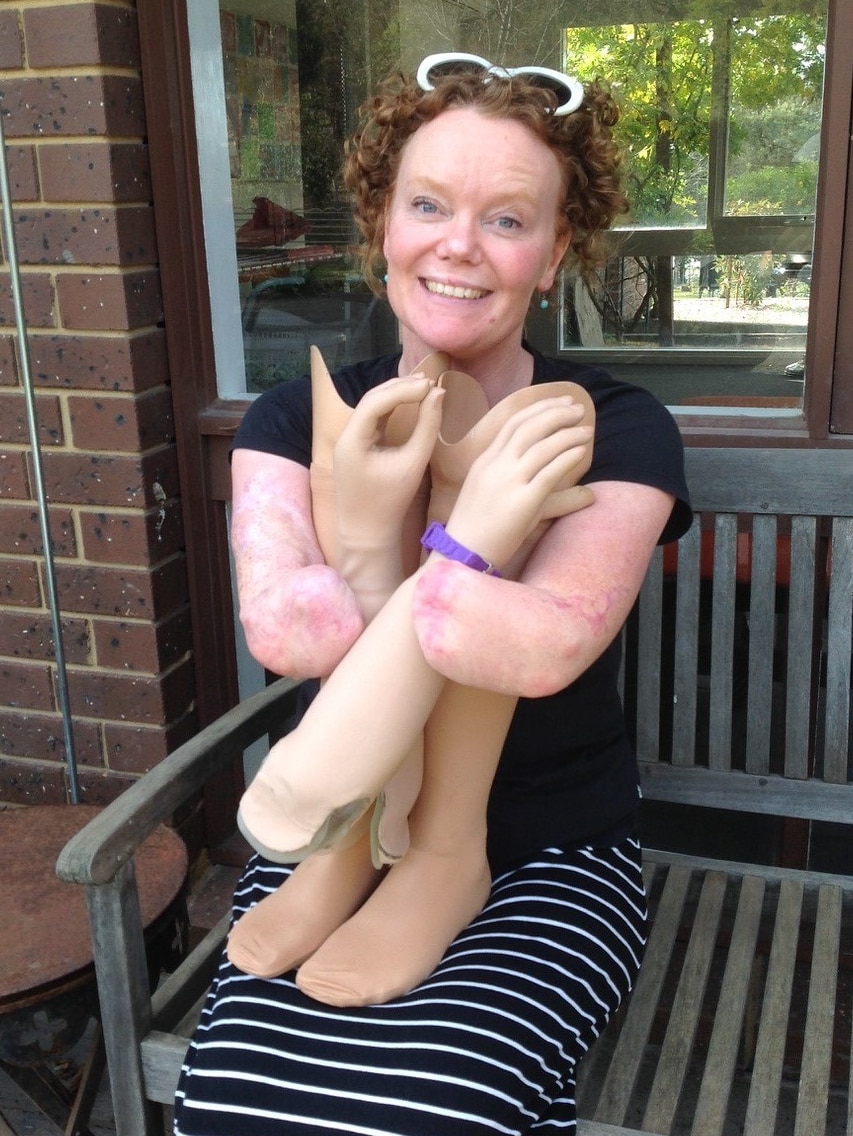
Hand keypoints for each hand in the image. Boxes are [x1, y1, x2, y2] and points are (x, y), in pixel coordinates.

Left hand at [333, 376, 444, 546]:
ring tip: (424, 387)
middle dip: (400, 387)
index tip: (431, 386)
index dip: (404, 389)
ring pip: (372, 406)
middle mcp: (345, 436)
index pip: (376, 402)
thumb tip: (439, 394)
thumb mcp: (413, 463)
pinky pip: (374, 418)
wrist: (367, 532)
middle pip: (372, 399)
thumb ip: (427, 427)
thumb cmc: (391, 502)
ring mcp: (349, 440)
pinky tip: (412, 401)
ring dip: (396, 394)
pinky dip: (392, 408)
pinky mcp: (357, 445)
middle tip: (430, 382)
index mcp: (352, 441)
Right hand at [443, 396, 593, 570]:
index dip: (539, 408)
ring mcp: (507, 483)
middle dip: (556, 413)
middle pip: (528, 427)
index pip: (513, 423)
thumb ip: (528, 484)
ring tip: (586, 430)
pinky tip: (581, 452)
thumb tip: (571, 486)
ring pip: (542, 446)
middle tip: (577, 409)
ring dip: (567, 433)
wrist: (462, 556)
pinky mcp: (521, 502)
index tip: (560, 403)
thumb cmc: (480, 531)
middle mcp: (495, 466)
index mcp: (485, 461)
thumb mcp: (499, 498)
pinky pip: (549, 472)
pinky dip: (567, 457)